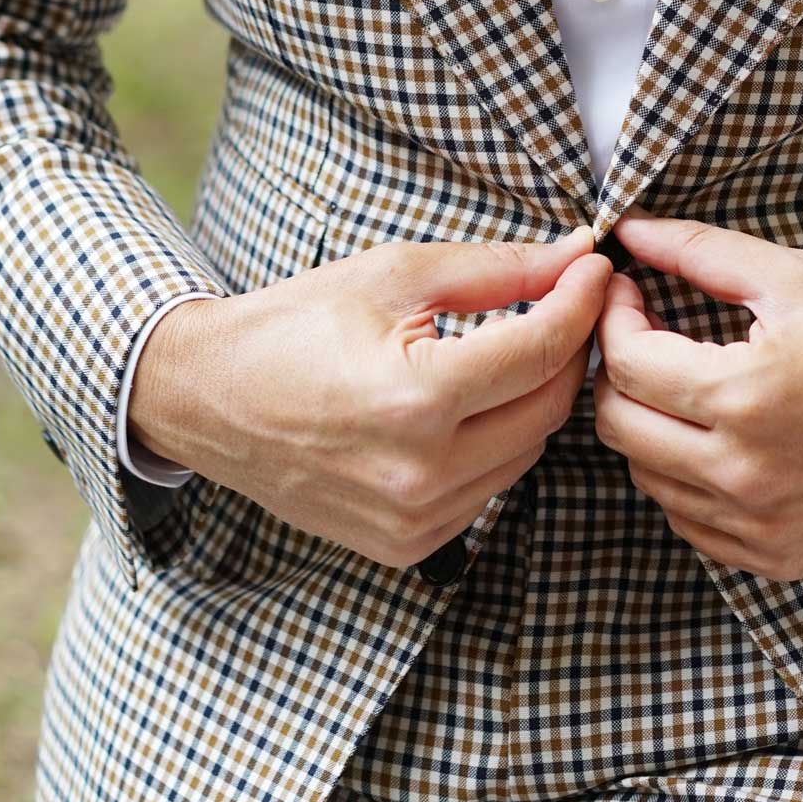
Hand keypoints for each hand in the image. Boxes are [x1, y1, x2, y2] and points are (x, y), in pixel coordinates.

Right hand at [129, 225, 609, 569]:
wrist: (207, 399)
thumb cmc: (294, 327)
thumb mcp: (394, 275)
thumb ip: (497, 269)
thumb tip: (575, 255)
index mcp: (416, 399)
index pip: (542, 350)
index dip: (581, 302)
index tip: (594, 269)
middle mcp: (420, 473)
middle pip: (549, 407)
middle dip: (568, 350)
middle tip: (566, 303)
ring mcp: (414, 521)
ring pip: (528, 454)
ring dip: (536, 399)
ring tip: (517, 351)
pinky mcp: (407, 546)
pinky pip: (491, 491)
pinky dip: (499, 444)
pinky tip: (474, 406)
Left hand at [592, 211, 802, 580]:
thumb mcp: (797, 278)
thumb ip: (701, 251)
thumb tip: (631, 231)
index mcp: (746, 396)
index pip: (627, 364)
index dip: (614, 320)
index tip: (630, 296)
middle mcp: (745, 472)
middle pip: (618, 426)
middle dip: (618, 373)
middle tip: (647, 339)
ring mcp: (760, 524)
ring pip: (647, 477)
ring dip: (649, 426)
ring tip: (685, 387)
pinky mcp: (776, 556)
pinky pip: (690, 522)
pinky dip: (684, 479)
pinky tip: (715, 440)